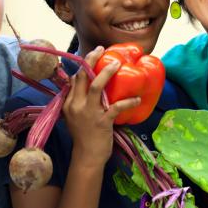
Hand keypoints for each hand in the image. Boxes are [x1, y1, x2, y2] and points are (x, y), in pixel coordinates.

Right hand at [62, 47, 140, 167]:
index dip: (84, 64)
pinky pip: (117, 106)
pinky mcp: (103, 121)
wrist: (87, 157)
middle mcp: (77, 105)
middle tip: (102, 49)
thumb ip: (76, 101)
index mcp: (69, 103)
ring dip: (107, 73)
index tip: (93, 55)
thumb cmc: (83, 137)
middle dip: (92, 60)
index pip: (75, 79)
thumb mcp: (73, 117)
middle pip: (83, 77)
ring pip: (97, 86)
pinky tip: (137, 98)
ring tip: (117, 64)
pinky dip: (129, 101)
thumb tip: (80, 84)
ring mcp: (89, 113)